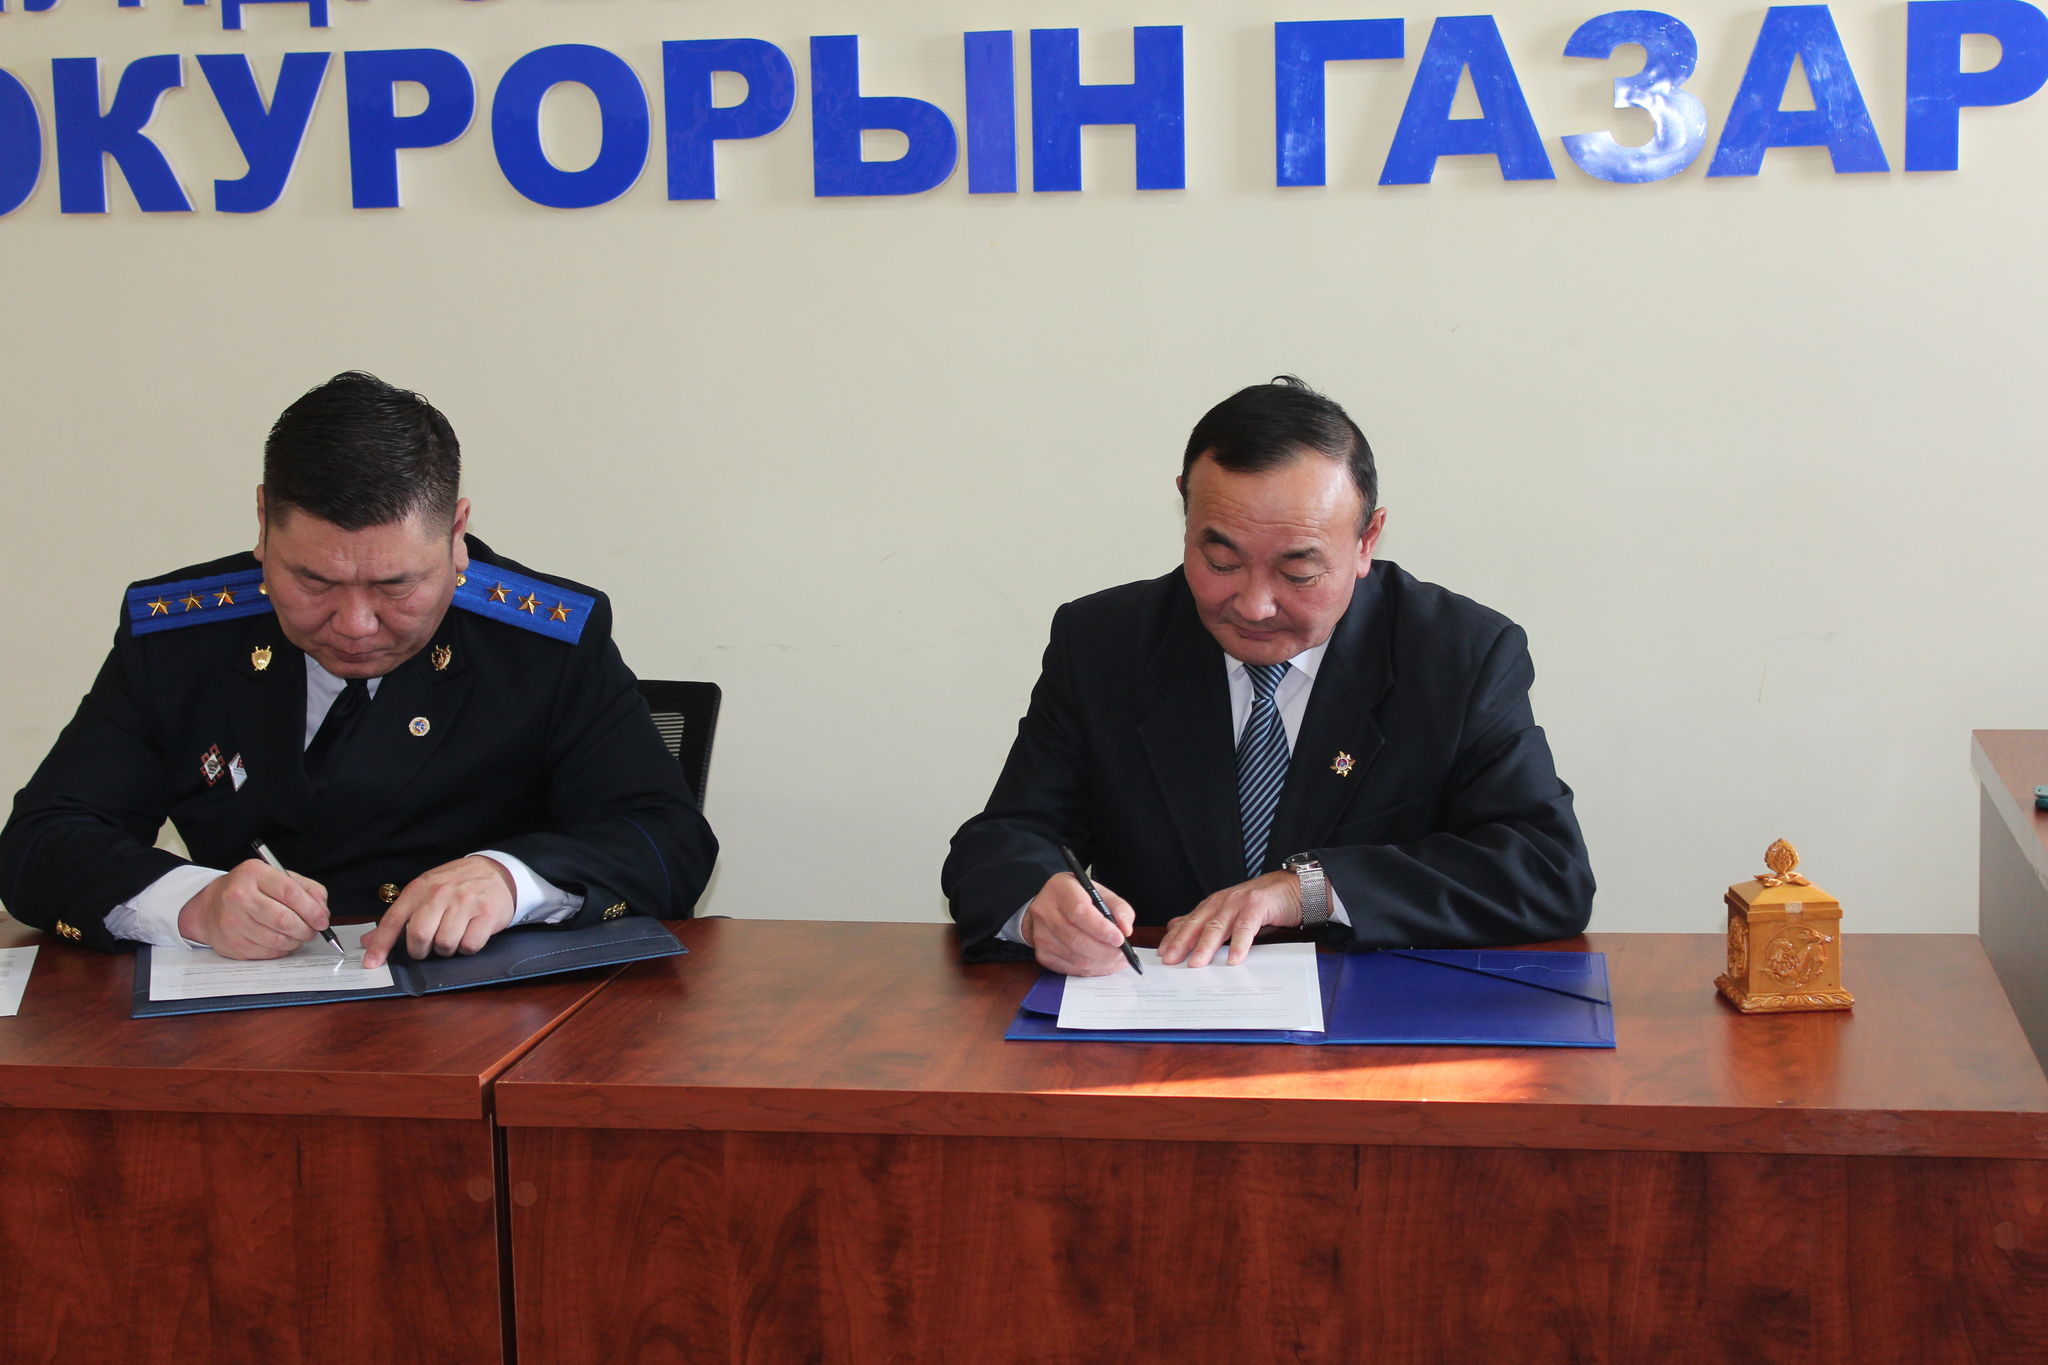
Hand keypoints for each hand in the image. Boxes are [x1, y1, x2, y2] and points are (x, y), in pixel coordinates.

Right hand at [177, 859, 330, 958]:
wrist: (209, 906)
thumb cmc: (251, 890)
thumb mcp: (278, 878)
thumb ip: (307, 889)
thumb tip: (322, 911)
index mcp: (253, 874)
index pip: (290, 892)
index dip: (312, 909)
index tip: (323, 920)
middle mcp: (239, 896)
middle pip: (283, 920)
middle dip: (306, 929)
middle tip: (313, 931)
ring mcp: (232, 921)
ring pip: (276, 939)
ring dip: (295, 941)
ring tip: (299, 936)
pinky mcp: (231, 943)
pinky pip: (266, 952)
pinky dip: (281, 950)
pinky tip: (283, 943)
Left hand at [361, 856, 516, 969]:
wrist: (497, 871)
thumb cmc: (456, 884)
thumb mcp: (425, 891)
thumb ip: (399, 916)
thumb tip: (368, 940)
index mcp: (420, 889)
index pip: (393, 920)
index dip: (380, 945)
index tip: (371, 964)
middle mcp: (441, 894)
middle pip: (419, 936)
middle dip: (420, 950)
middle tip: (428, 947)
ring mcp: (465, 903)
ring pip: (445, 944)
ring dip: (446, 949)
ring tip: (452, 936)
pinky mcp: (487, 914)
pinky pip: (469, 945)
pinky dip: (467, 948)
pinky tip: (470, 934)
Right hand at [1022, 871, 1135, 976]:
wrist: (1049, 905)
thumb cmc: (1078, 898)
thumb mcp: (1100, 893)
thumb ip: (1118, 908)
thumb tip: (1126, 929)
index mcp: (1060, 889)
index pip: (1079, 911)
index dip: (1101, 929)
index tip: (1120, 939)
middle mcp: (1045, 911)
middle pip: (1075, 939)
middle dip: (1105, 951)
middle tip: (1124, 955)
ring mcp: (1040, 934)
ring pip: (1074, 958)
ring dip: (1101, 964)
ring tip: (1118, 960)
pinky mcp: (1042, 954)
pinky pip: (1070, 969)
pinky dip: (1091, 971)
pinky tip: (1103, 965)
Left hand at [1157, 871, 1301, 967]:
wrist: (1291, 888)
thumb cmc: (1261, 904)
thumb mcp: (1229, 913)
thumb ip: (1205, 922)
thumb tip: (1175, 928)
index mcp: (1213, 905)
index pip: (1188, 923)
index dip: (1173, 938)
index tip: (1162, 955)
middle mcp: (1221, 902)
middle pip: (1197, 924)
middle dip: (1182, 942)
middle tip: (1170, 960)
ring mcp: (1238, 903)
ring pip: (1217, 926)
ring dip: (1206, 946)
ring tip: (1197, 963)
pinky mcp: (1257, 907)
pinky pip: (1245, 928)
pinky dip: (1238, 945)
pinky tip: (1233, 959)